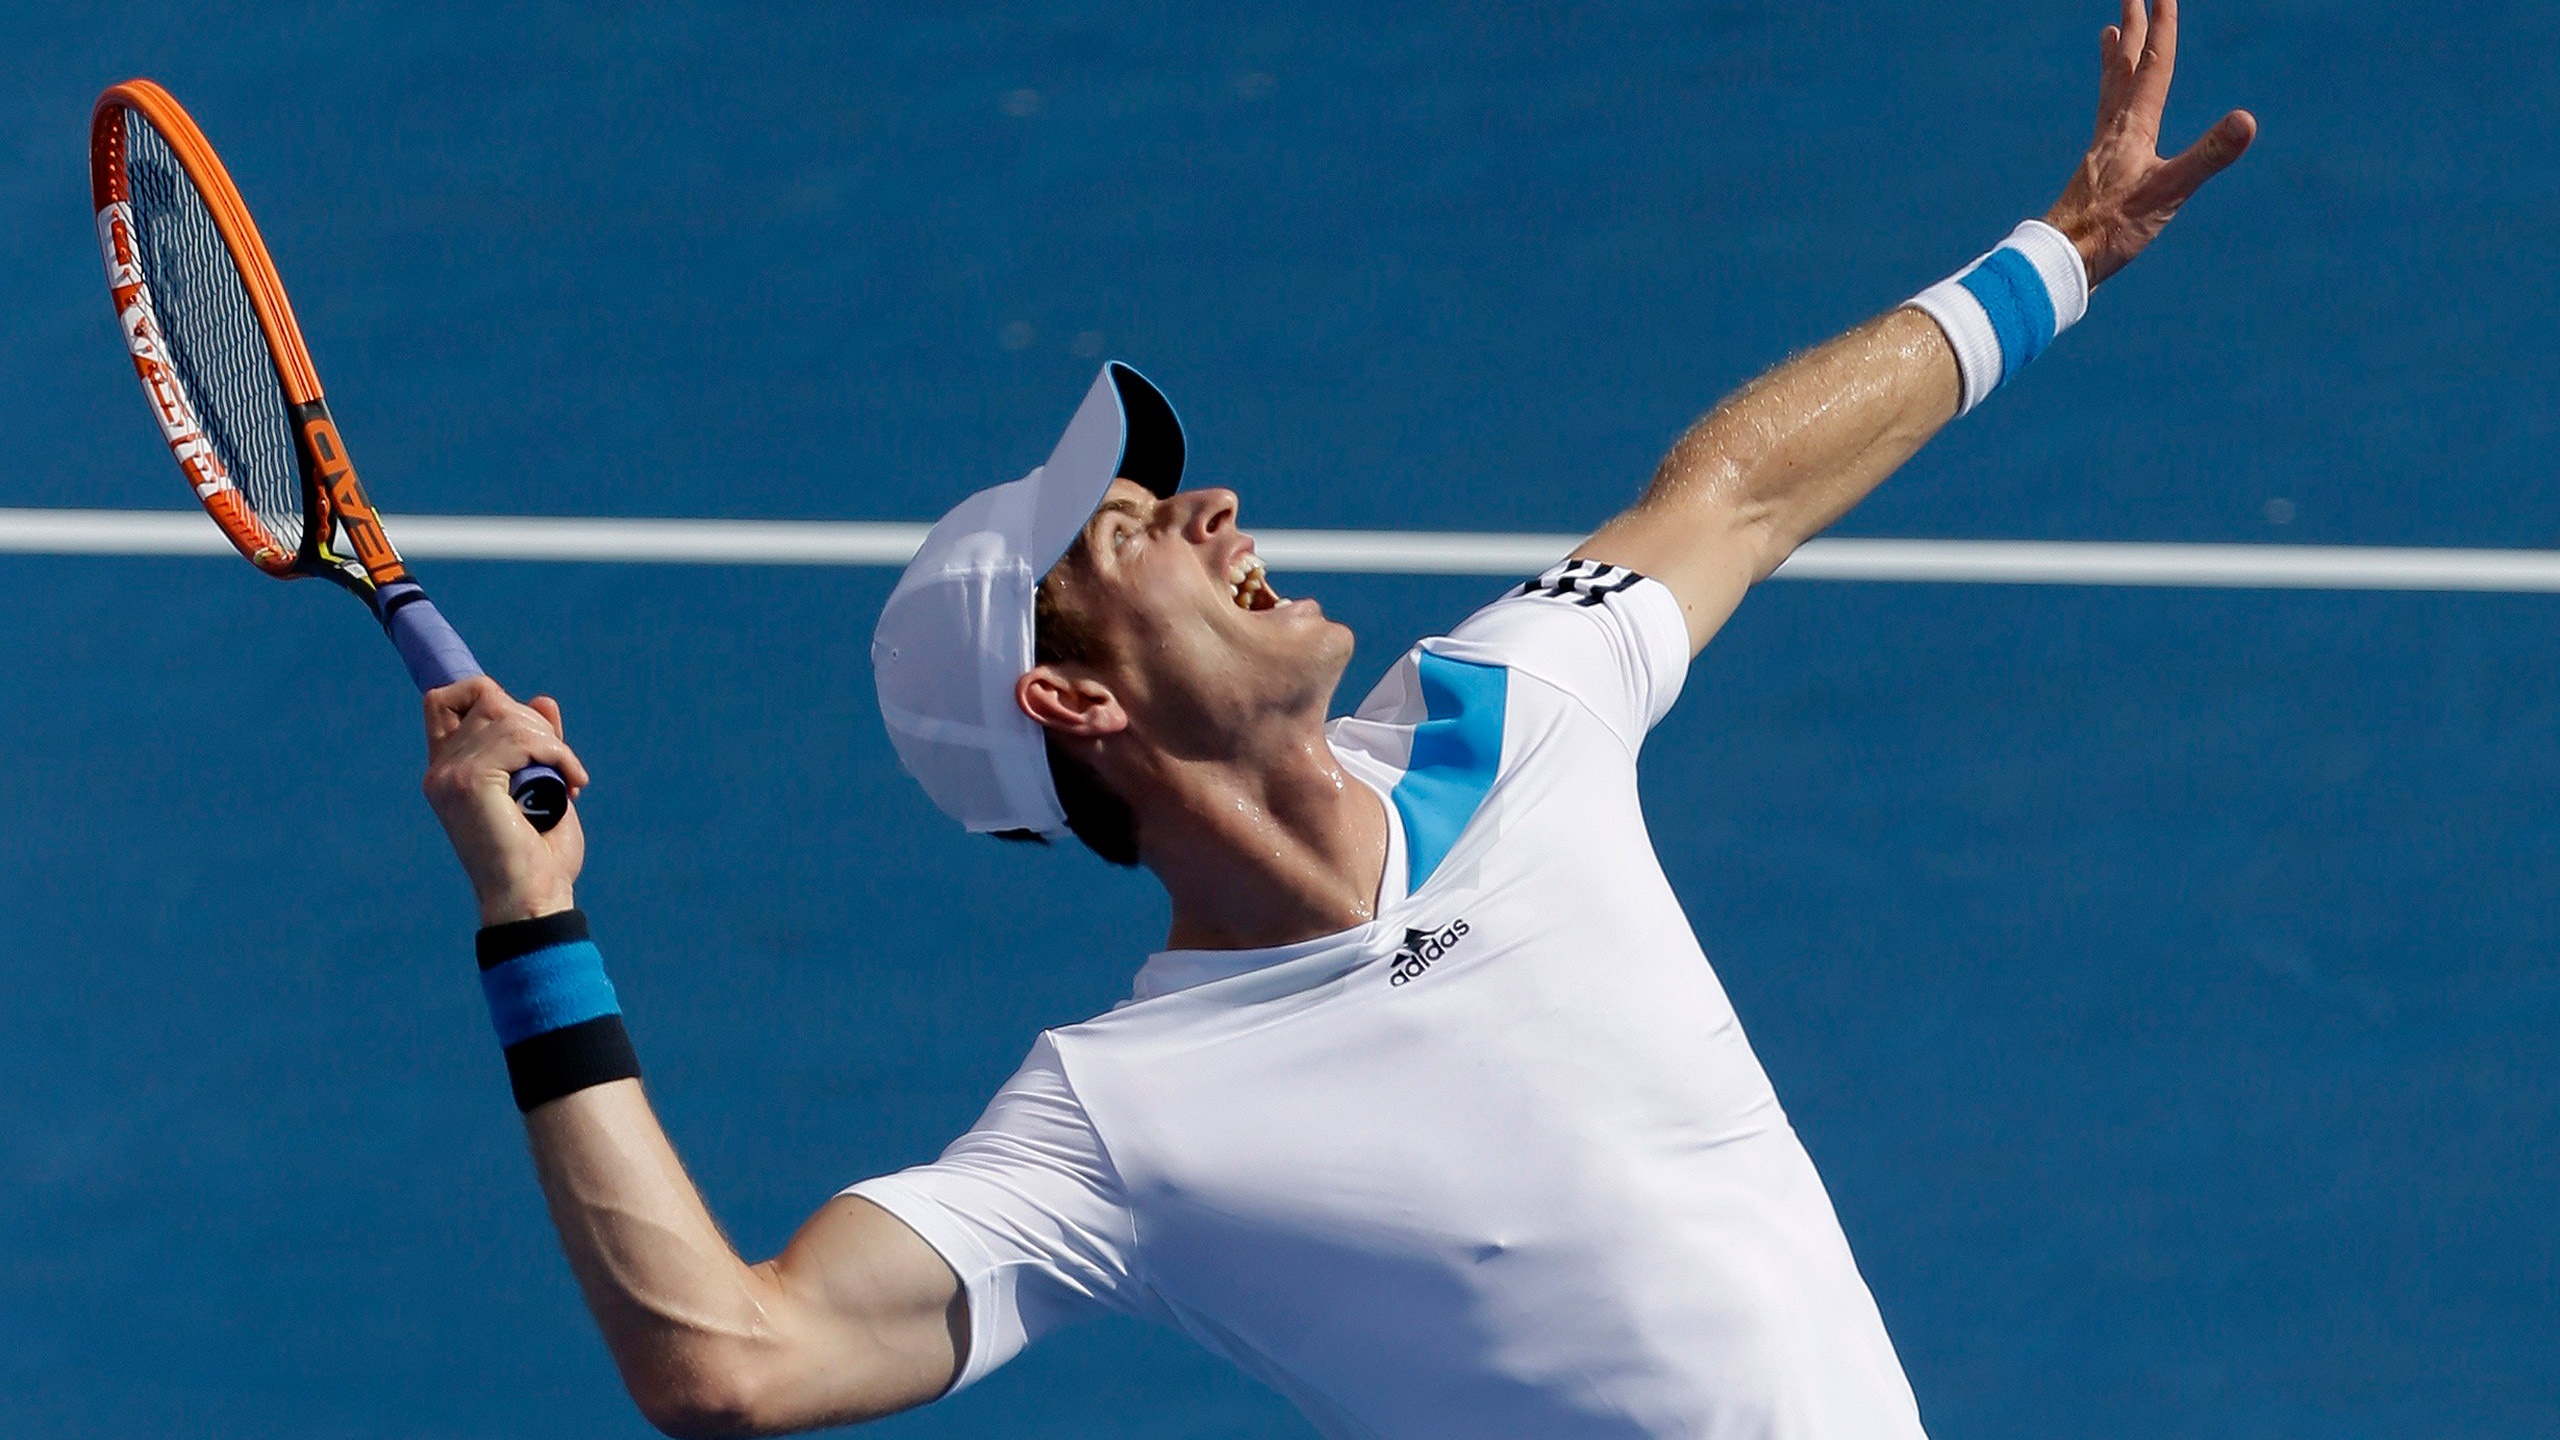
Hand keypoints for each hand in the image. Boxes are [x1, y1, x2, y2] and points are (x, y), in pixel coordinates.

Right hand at [422, 677, 590, 926]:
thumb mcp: (543, 787)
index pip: (444, 700)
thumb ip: (538, 745)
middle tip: (563, 767)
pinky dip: (559, 754)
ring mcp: (450, 774)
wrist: (533, 899)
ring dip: (553, 742)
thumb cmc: (539, 855)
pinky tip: (575, 784)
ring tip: (570, 780)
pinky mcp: (470, 781)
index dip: (486, 694)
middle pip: (487, 699)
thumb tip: (543, 700)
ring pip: (508, 715)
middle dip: (537, 724)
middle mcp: (440, 769)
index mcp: (447, 770)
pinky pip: (522, 738)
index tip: (533, 730)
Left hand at [2044, 0, 2256, 286]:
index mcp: (2134, 128)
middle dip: (2133, 28)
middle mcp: (2113, 130)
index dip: (2161, 28)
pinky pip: (2104, 119)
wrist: (2061, 258)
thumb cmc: (2113, 229)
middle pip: (2125, 68)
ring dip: (2116, 59)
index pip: (2154, 67)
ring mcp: (2100, 150)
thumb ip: (2208, 156)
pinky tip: (2110, 112)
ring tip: (2111, 33)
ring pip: (2110, 91)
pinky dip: (2109, 99)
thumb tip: (2246, 120)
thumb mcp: (2168, 192)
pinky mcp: (2093, 170)